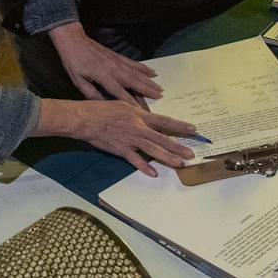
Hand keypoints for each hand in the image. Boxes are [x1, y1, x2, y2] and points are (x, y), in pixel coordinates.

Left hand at [48, 21, 163, 101]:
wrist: (73, 39)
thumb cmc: (73, 61)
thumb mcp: (77, 80)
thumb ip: (90, 92)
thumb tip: (103, 104)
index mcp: (102, 75)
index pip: (119, 91)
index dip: (130, 101)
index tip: (140, 110)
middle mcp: (112, 68)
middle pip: (133, 81)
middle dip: (147, 90)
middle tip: (159, 97)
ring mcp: (116, 61)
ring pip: (136, 73)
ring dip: (148, 81)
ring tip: (160, 88)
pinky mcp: (117, 56)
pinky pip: (133, 63)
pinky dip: (143, 68)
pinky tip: (151, 73)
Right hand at [70, 99, 194, 176]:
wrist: (85, 119)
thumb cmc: (100, 109)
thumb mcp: (121, 104)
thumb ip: (135, 111)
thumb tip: (145, 114)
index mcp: (139, 115)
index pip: (164, 121)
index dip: (179, 125)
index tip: (192, 129)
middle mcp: (138, 127)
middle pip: (162, 138)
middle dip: (178, 146)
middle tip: (191, 153)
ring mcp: (130, 140)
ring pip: (153, 149)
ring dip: (167, 157)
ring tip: (179, 164)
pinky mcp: (121, 149)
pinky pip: (135, 160)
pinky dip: (144, 166)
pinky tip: (153, 173)